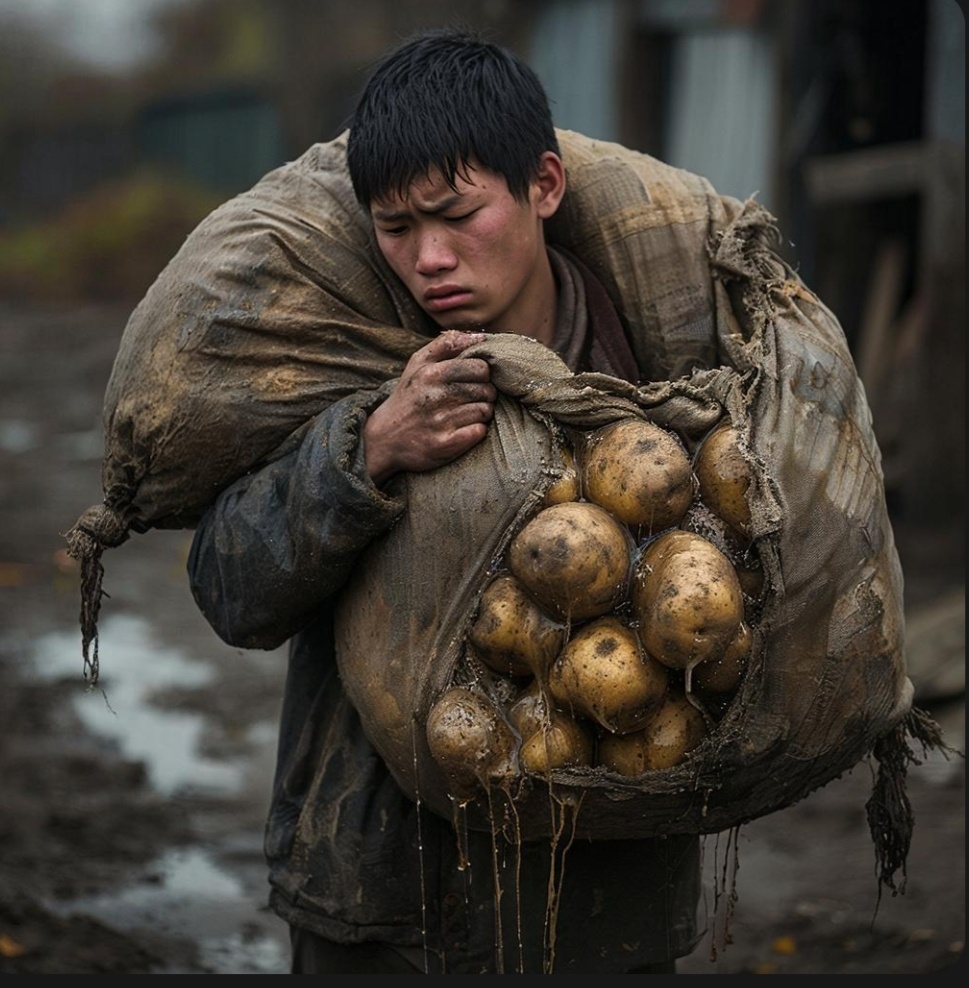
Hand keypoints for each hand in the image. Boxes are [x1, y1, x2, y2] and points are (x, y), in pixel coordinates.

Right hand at [364, 330, 496, 483]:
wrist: (384, 438)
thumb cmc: (408, 396)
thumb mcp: (418, 363)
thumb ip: (447, 344)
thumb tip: (481, 337)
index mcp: (431, 373)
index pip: (480, 367)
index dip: (483, 374)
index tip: (474, 380)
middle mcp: (435, 396)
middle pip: (486, 389)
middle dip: (485, 393)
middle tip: (473, 398)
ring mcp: (440, 421)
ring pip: (485, 411)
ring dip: (481, 413)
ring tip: (466, 413)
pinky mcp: (445, 444)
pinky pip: (479, 431)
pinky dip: (476, 430)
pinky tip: (464, 429)